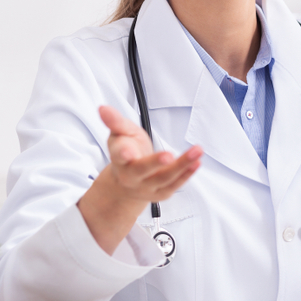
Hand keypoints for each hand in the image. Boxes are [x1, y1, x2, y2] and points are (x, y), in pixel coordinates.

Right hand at [77, 106, 202, 253]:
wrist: (127, 183)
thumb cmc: (126, 152)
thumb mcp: (120, 134)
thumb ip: (115, 121)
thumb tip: (103, 108)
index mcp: (120, 160)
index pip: (119, 156)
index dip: (123, 154)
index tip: (128, 151)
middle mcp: (132, 176)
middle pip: (143, 170)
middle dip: (155, 163)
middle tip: (169, 156)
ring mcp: (147, 186)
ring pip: (165, 177)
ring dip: (182, 165)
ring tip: (196, 151)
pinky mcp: (161, 192)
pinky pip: (175, 184)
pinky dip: (187, 174)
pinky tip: (197, 162)